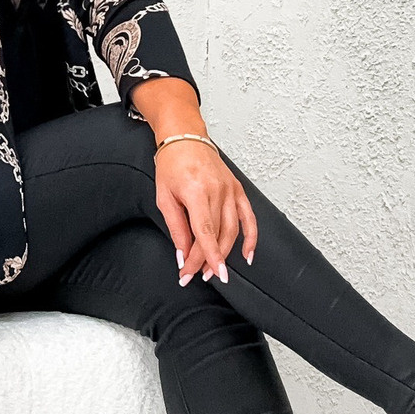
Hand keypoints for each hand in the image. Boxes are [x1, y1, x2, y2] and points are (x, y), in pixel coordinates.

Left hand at [152, 139, 257, 285]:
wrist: (186, 138)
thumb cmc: (172, 164)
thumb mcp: (164, 197)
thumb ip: (175, 227)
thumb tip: (182, 254)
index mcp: (197, 191)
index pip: (204, 232)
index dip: (204, 257)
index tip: (200, 275)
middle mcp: (218, 191)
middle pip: (217, 235)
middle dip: (206, 260)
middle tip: (195, 275)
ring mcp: (231, 190)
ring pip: (233, 230)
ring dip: (224, 254)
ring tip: (213, 270)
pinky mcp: (238, 189)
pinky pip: (249, 217)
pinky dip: (251, 238)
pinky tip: (246, 255)